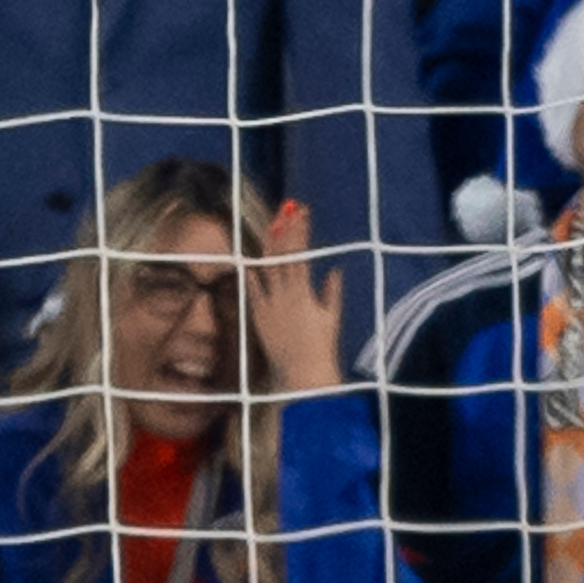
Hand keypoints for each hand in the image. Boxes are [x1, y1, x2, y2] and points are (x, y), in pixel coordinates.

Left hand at [243, 199, 346, 397]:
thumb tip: (334, 271)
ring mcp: (268, 305)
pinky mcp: (259, 317)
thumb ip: (332, 292)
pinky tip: (249, 261)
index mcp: (303, 292)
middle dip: (284, 229)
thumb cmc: (322, 347)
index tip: (302, 212)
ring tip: (271, 226)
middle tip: (286, 210)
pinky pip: (252, 291)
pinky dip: (251, 275)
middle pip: (281, 254)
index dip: (300, 230)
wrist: (303, 372)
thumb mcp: (332, 317)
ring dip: (268, 246)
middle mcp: (283, 295)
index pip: (299, 253)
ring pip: (266, 268)